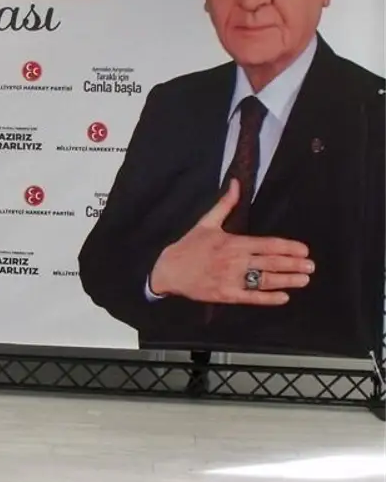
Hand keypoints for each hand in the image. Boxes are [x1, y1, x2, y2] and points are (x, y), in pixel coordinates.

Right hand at [148, 178, 313, 305]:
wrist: (169, 270)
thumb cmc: (190, 246)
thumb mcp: (206, 222)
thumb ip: (225, 204)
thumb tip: (237, 183)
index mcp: (232, 242)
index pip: (267, 244)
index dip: (288, 247)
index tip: (304, 249)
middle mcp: (234, 261)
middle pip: (270, 263)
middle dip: (293, 264)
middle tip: (311, 266)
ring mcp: (231, 279)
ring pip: (265, 280)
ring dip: (287, 280)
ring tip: (304, 280)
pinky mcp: (226, 294)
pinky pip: (252, 297)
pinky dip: (269, 298)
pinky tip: (284, 297)